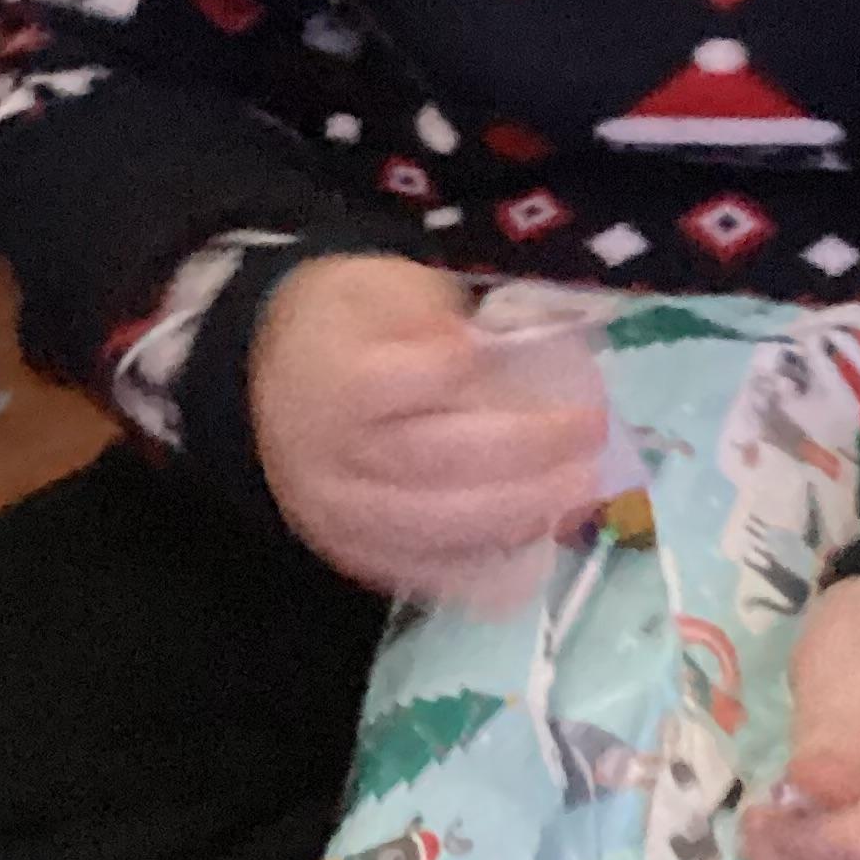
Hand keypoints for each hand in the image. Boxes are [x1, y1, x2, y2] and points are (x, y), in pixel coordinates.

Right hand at [249, 253, 609, 589]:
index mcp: (332, 381)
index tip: (512, 353)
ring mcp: (338, 514)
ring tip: (582, 489)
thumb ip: (426, 310)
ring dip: (520, 511)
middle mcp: (329, 456)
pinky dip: (483, 567)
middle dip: (525, 450)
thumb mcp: (376, 287)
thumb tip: (482, 346)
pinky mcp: (352, 553)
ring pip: (433, 525)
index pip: (389, 382)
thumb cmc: (345, 327)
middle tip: (592, 431)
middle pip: (430, 460)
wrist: (267, 384)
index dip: (452, 366)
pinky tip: (539, 544)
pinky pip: (421, 572)